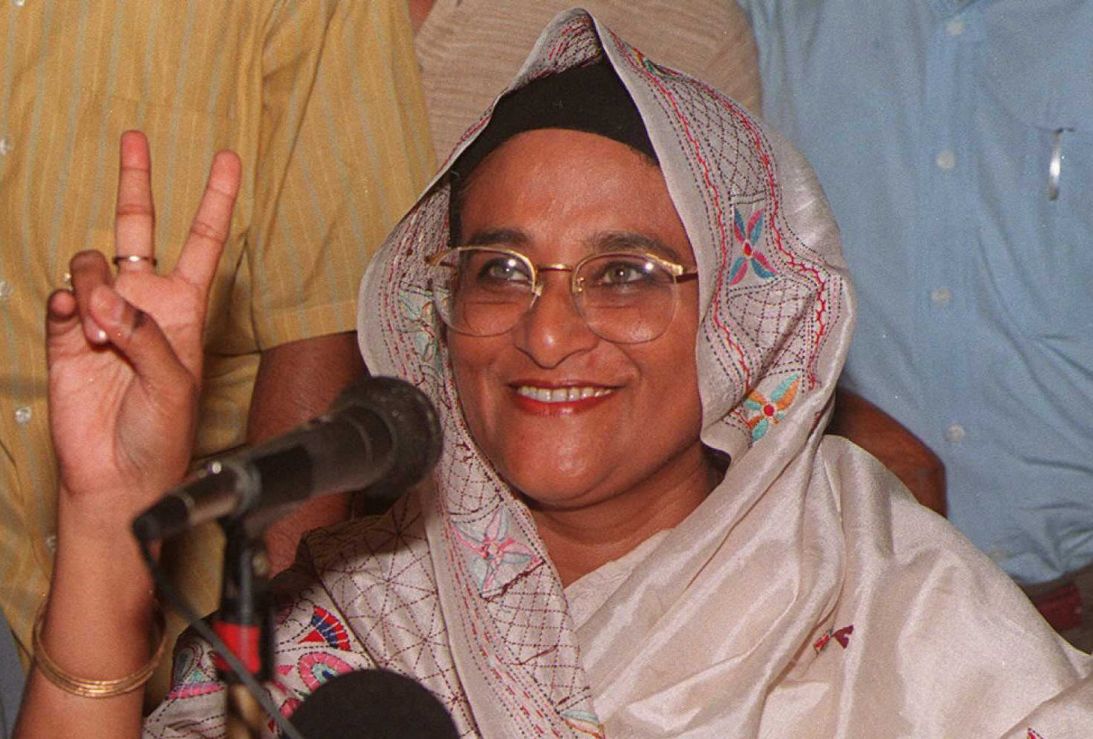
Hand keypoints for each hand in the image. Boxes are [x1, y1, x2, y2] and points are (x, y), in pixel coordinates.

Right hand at [46, 131, 240, 532]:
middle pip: (140, 228)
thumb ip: (146, 335)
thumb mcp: (175, 383)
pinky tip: (81, 325)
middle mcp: (146, 303)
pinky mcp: (67, 333)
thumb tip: (108, 302)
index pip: (204, 243)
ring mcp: (104, 315)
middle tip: (135, 138)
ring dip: (97, 286)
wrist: (117, 472)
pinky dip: (70, 303)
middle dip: (138, 182)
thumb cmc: (161, 434)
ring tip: (105, 330)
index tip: (228, 160)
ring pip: (93, 262)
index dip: (216, 201)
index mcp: (185, 310)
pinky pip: (63, 296)